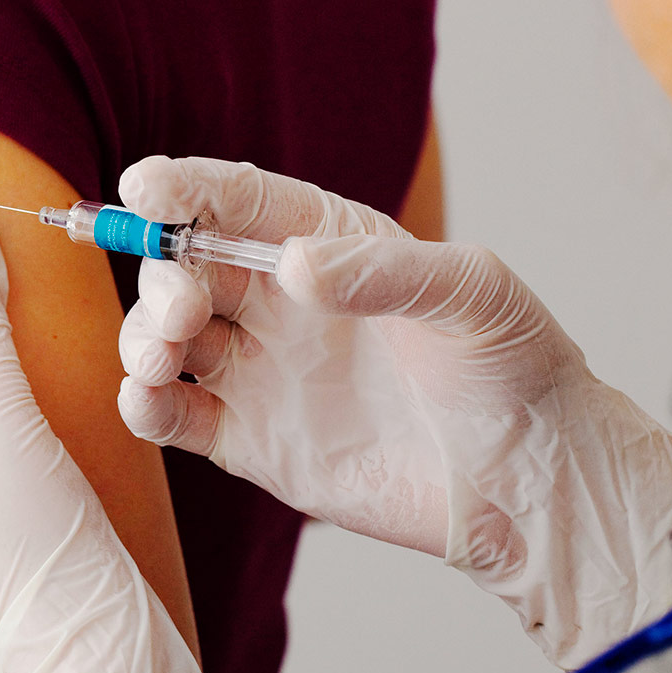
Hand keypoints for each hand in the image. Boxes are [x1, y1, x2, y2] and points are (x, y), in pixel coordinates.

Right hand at [116, 156, 671, 666]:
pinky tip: (150, 398)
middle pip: (184, 266)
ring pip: (164, 336)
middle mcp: (282, 304)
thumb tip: (291, 267)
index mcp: (329, 246)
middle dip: (161, 272)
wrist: (529, 483)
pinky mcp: (248, 439)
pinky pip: (172, 414)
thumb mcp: (474, 296)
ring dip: (142, 335)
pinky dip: (142, 402)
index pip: (238, 201)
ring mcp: (260, 371)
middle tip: (182, 305)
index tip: (144, 188)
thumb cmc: (517, 372)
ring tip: (163, 355)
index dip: (184, 189)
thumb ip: (385, 272)